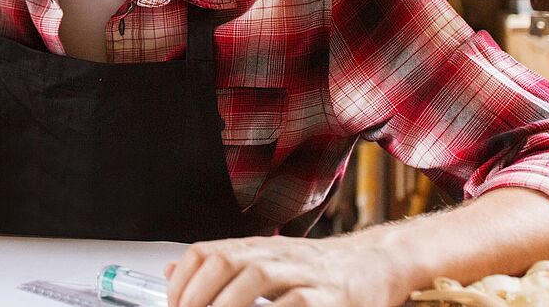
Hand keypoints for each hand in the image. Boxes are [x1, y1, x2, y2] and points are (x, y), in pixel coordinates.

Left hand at [164, 235, 410, 306]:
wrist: (378, 263)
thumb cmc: (318, 269)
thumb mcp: (266, 260)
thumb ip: (222, 265)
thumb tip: (170, 271)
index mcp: (256, 247)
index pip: (204, 251)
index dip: (181, 279)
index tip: (173, 304)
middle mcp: (276, 255)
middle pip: (224, 261)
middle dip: (197, 295)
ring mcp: (304, 274)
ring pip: (256, 277)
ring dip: (226, 304)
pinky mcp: (330, 297)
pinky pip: (297, 303)